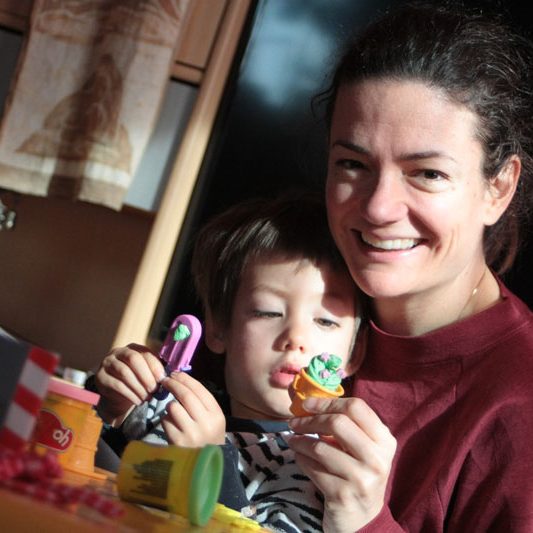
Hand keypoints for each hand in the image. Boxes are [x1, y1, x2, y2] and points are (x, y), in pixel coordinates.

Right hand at [94, 343, 164, 425]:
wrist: (118, 394)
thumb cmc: (137, 380)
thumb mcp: (147, 372)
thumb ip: (156, 370)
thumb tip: (169, 375)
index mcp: (133, 348)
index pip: (145, 352)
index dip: (155, 366)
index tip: (162, 379)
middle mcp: (118, 352)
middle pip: (133, 359)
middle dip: (146, 375)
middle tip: (154, 390)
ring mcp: (107, 363)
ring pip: (124, 372)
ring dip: (139, 387)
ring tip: (147, 397)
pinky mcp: (101, 377)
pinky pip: (117, 385)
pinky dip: (130, 394)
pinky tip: (138, 401)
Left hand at [160, 372, 225, 446]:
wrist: (205, 466)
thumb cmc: (207, 437)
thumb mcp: (212, 420)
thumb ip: (201, 402)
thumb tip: (181, 380)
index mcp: (217, 415)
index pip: (199, 390)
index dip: (185, 379)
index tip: (175, 373)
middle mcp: (206, 424)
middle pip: (186, 396)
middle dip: (174, 384)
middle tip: (166, 380)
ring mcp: (191, 434)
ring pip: (174, 407)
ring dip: (170, 405)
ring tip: (173, 409)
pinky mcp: (177, 442)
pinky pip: (166, 421)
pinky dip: (166, 420)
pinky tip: (172, 425)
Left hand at [288, 396, 395, 532]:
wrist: (362, 519)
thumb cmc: (358, 473)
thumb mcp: (363, 448)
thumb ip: (346, 425)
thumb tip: (308, 401)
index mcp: (385, 441)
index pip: (356, 407)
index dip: (328, 402)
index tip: (307, 404)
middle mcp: (377, 459)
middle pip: (337, 423)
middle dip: (310, 420)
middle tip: (294, 422)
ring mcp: (361, 479)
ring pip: (320, 447)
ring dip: (300, 441)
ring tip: (292, 440)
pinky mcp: (342, 495)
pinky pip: (312, 468)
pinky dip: (300, 459)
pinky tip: (299, 457)